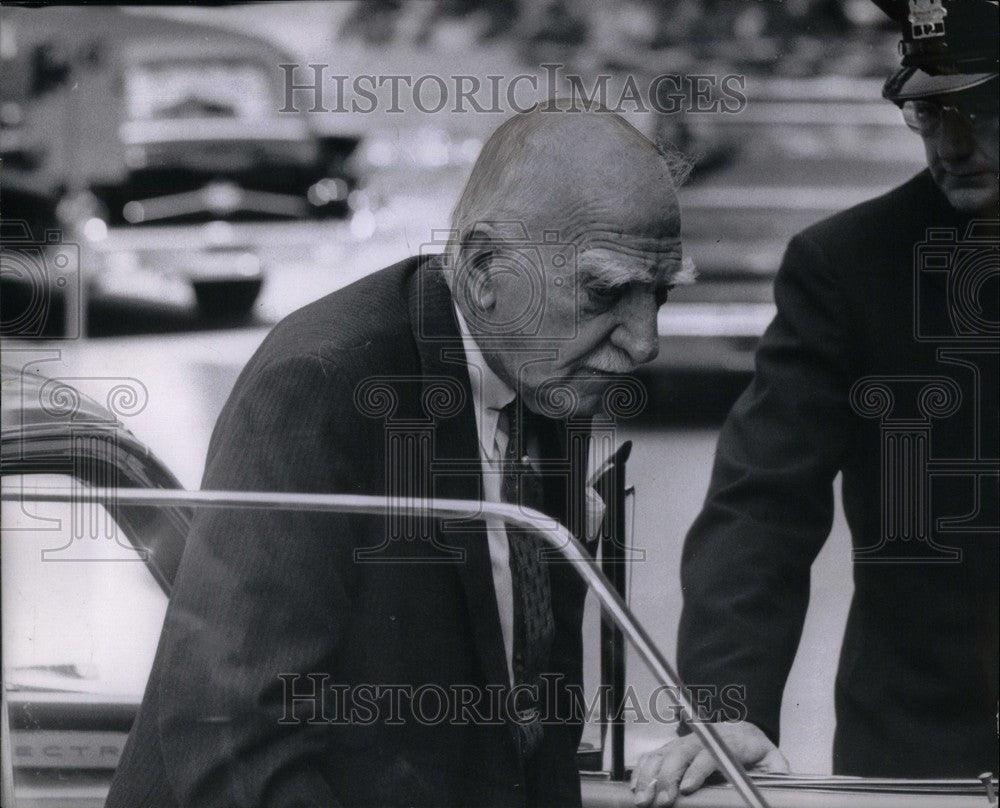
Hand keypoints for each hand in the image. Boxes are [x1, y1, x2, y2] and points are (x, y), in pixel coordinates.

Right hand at [629, 722, 788, 806]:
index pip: (711, 752)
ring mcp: (685, 742)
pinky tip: (636, 787)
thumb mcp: (773, 761)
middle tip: (663, 800)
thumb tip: (778, 782)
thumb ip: (776, 772)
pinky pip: (653, 756)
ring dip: (650, 775)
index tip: (688, 787)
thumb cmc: (755, 750)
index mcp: (731, 740)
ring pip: (663, 753)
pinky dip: (642, 771)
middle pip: (682, 751)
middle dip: (668, 776)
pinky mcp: (673, 749)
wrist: (741, 731)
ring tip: (643, 798)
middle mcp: (704, 737)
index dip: (698, 769)